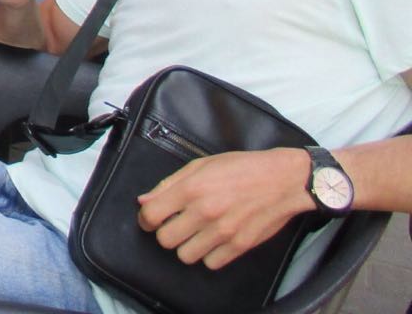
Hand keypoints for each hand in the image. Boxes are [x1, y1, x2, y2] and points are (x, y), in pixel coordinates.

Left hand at [137, 149, 313, 270]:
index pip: (151, 215)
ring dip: (186, 246)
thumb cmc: (242, 168)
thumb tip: (144, 201)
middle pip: (165, 240)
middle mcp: (205, 212)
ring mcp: (223, 232)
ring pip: (185, 256)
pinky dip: (209, 255)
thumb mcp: (201, 165)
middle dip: (165, 233)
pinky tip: (213, 241)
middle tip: (175, 225)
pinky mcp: (240, 246)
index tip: (151, 218)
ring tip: (194, 233)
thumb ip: (169, 184)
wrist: (283, 180)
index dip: (146, 219)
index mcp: (191, 189)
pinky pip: (211, 263)